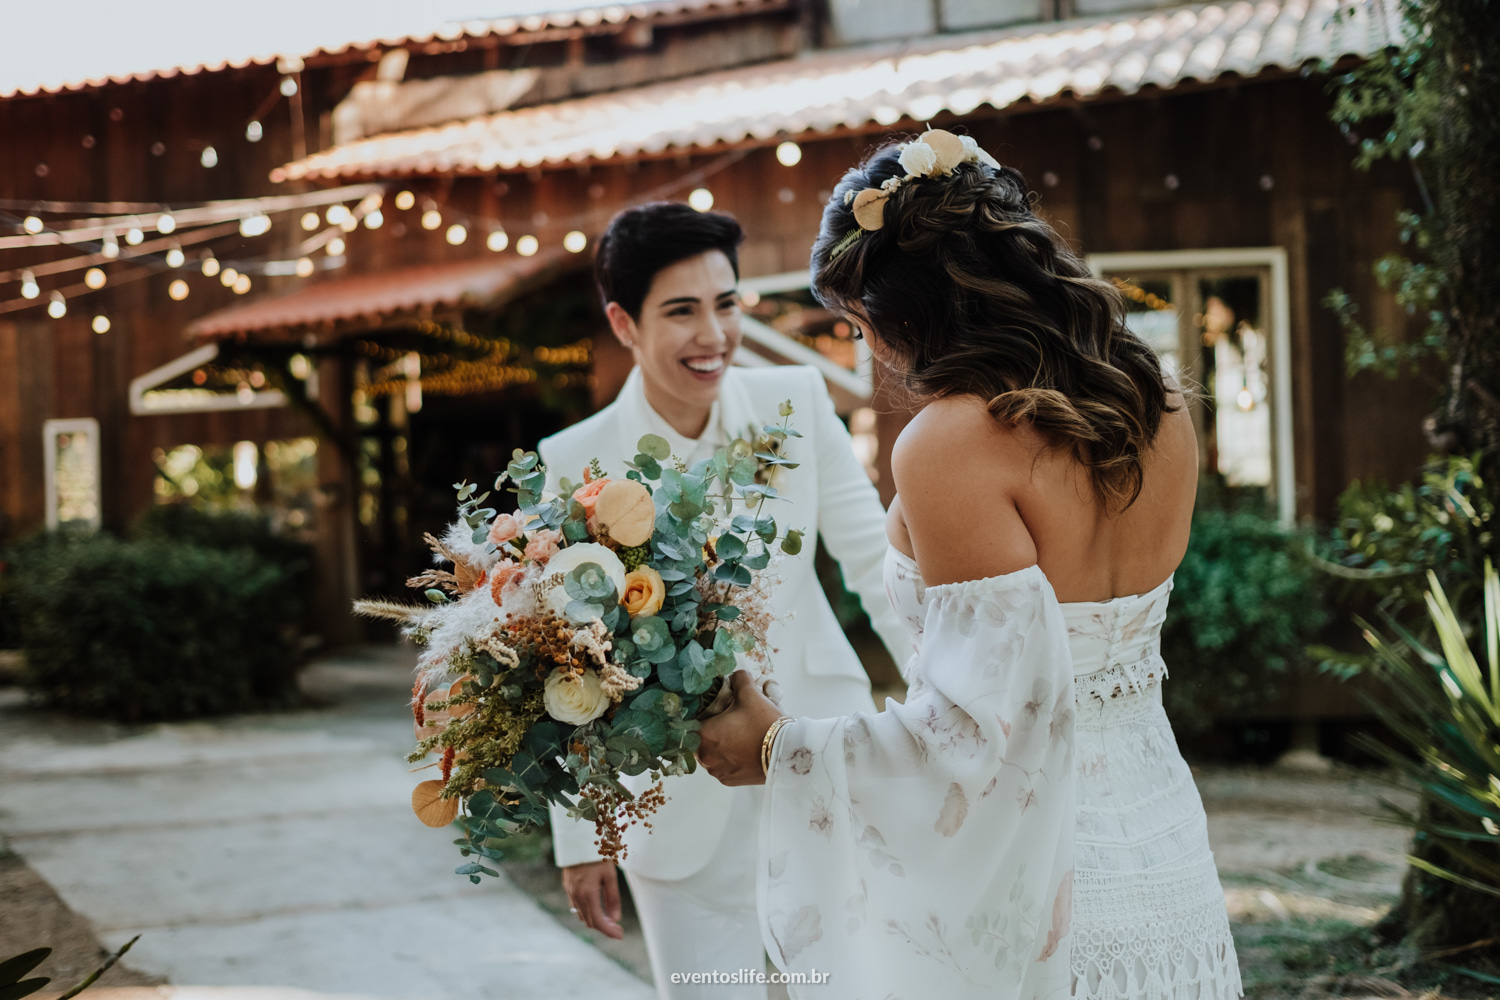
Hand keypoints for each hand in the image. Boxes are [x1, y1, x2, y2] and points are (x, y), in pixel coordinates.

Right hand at [561, 861, 623, 939]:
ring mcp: (570, 892)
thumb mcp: (609, 874)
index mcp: (588, 893)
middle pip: (590, 921)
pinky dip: (587, 912)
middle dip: (604, 927)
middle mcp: (576, 896)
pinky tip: (597, 909)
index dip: (609, 931)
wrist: (578, 840)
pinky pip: (576, 907)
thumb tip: (616, 918)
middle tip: (618, 929)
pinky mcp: (568, 887)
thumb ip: (612, 898)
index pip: (598, 921)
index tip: (620, 935)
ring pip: (582, 915)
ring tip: (610, 920)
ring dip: (595, 921)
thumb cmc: (598, 854)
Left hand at [698, 670, 785, 785]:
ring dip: (720, 743)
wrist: (786, 754)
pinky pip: (723, 765)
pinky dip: (729, 757)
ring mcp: (717, 771)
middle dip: (712, 727)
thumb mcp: (751, 694)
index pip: (691, 721)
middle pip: (701, 737)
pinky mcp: (729, 780)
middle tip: (729, 718)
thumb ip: (738, 680)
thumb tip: (736, 676)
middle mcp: (705, 757)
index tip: (713, 708)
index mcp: (703, 735)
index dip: (701, 712)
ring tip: (738, 733)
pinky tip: (743, 748)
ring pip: (711, 752)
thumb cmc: (765, 725)